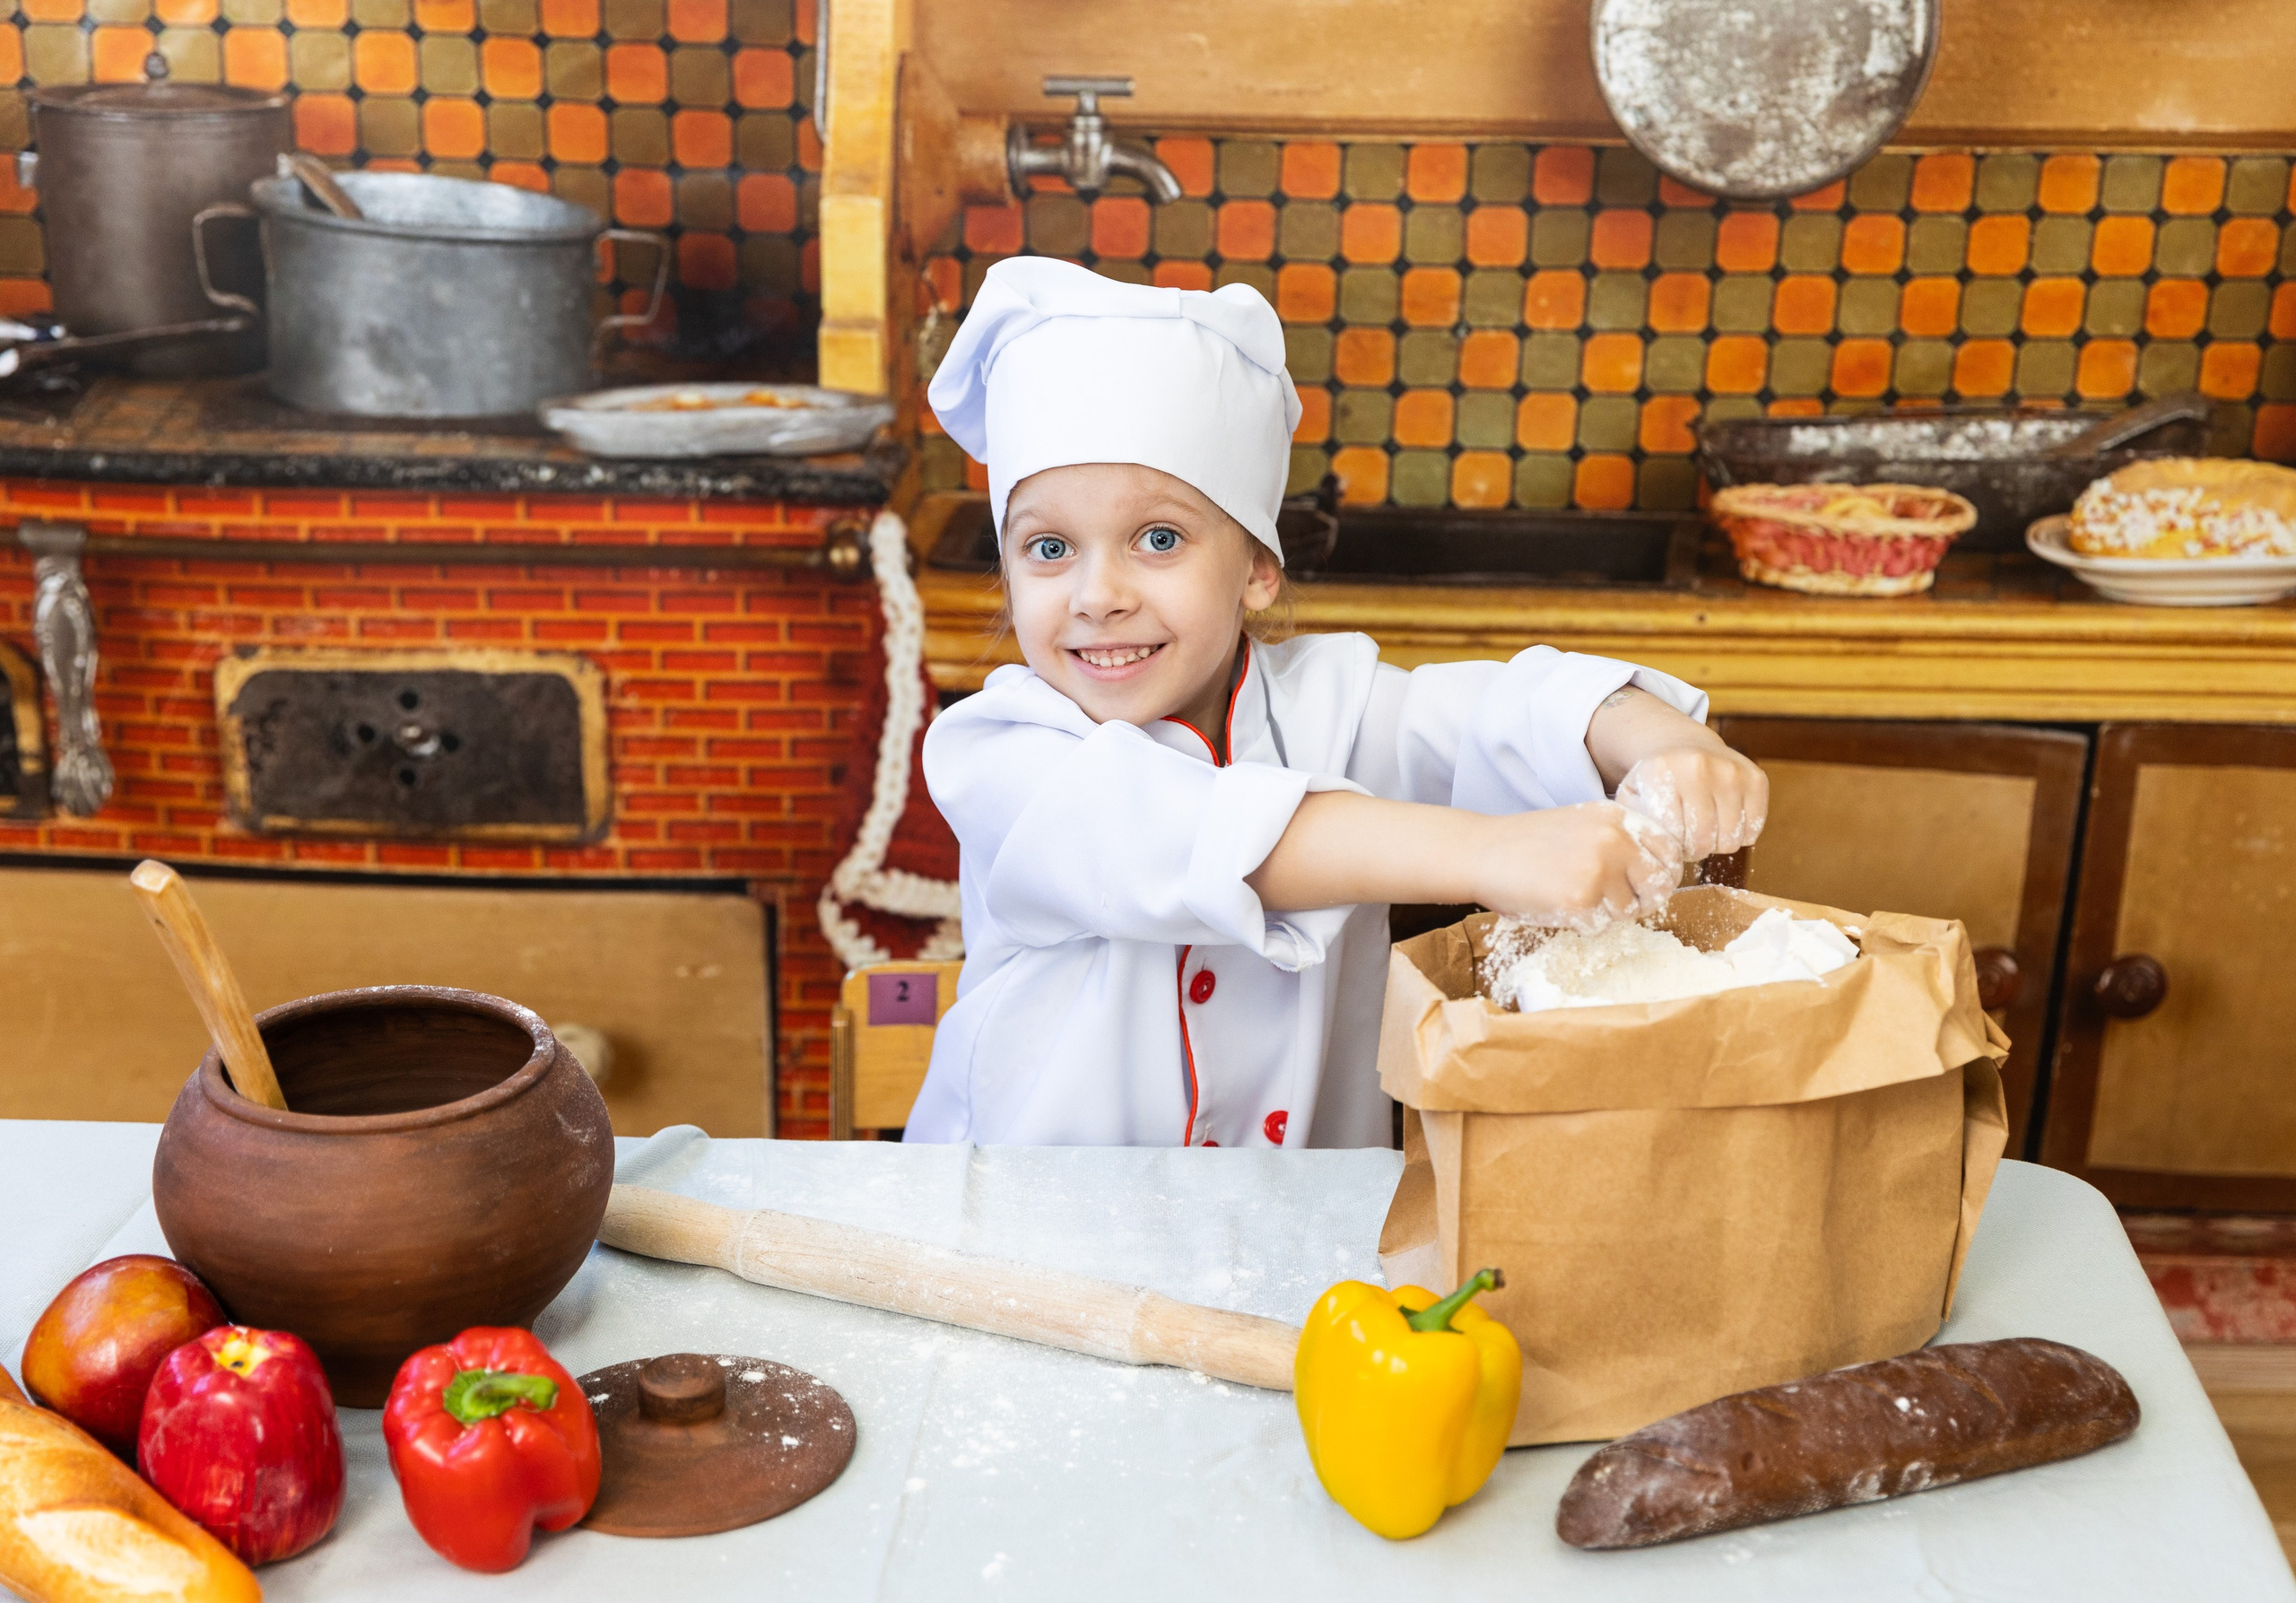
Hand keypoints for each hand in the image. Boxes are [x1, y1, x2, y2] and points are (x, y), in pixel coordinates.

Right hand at [1467, 801, 1683, 932]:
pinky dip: (1580, 923)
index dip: (1660, 873)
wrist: (1481, 852)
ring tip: (1570, 895)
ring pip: (1629, 910)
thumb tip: (1659, 875)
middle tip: (1610, 901)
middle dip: (1640, 899)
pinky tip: (1555, 903)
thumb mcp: (1581, 824)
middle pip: (1658, 885)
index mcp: (1618, 817)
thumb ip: (1618, 840)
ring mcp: (1599, 870)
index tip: (1644, 884)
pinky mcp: (1581, 900)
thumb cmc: (1528, 843)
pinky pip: (1600, 926)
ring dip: (1605, 912)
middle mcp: (1615, 840)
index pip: (1669, 851)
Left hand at [1613, 745, 1768, 860]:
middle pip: (1703, 841)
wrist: (1684, 745)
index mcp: (1662, 772)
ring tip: (1703, 830)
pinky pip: (1753, 830)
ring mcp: (1731, 772)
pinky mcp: (1756, 779)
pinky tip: (1723, 821)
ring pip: (1731, 840)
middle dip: (1694, 850)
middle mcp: (1699, 767)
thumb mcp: (1632, 795)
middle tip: (1687, 839)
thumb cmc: (1657, 781)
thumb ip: (1633, 822)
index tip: (1669, 839)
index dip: (1671, 847)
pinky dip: (1739, 835)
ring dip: (1717, 844)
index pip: (1673, 836)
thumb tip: (1647, 851)